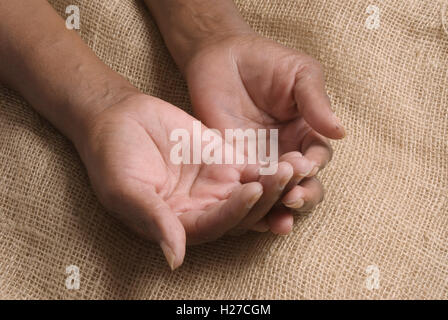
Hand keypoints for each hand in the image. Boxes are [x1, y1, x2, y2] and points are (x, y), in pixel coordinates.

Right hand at [74, 93, 294, 268]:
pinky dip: (271, 166)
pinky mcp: (224, 162)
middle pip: (242, 214)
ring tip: (294, 166)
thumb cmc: (112, 156)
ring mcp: (215, 185)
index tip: (251, 190)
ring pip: (253, 193)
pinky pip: (253, 168)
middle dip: (265, 198)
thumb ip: (153, 220)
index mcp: (178, 223)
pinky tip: (289, 157)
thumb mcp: (126, 189)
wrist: (118, 118)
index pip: (214, 226)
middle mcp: (202, 209)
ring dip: (275, 184)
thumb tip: (175, 259)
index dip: (235, 212)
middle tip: (284, 175)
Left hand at [184, 33, 345, 231]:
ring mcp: (259, 161)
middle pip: (302, 185)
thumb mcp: (300, 74)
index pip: (318, 158)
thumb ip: (316, 102)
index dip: (314, 166)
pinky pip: (244, 189)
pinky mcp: (232, 165)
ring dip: (279, 210)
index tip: (305, 167)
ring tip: (279, 221)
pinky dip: (250, 204)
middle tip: (292, 199)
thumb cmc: (266, 61)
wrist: (222, 56)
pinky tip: (251, 215)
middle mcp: (285, 152)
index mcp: (306, 133)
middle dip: (302, 196)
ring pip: (275, 194)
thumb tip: (341, 132)